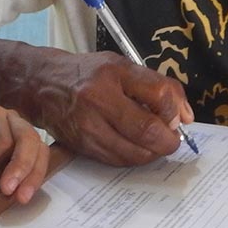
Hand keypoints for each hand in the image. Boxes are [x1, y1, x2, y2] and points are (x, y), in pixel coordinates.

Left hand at [0, 106, 48, 203]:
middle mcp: (8, 120)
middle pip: (27, 137)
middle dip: (20, 166)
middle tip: (7, 192)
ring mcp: (20, 133)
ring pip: (39, 148)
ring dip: (33, 175)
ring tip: (20, 198)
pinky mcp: (25, 149)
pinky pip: (40, 159)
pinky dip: (36, 177)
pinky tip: (24, 194)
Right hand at [17, 50, 192, 165]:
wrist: (41, 84)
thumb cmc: (87, 74)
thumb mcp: (123, 66)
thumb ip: (158, 87)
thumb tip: (186, 117)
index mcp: (114, 73)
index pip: (158, 95)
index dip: (174, 111)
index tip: (175, 116)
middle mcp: (99, 98)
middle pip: (147, 130)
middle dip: (168, 141)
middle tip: (171, 139)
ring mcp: (88, 125)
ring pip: (134, 152)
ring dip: (152, 153)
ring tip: (154, 144)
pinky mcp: (82, 144)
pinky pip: (117, 160)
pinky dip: (133, 158)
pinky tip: (136, 148)